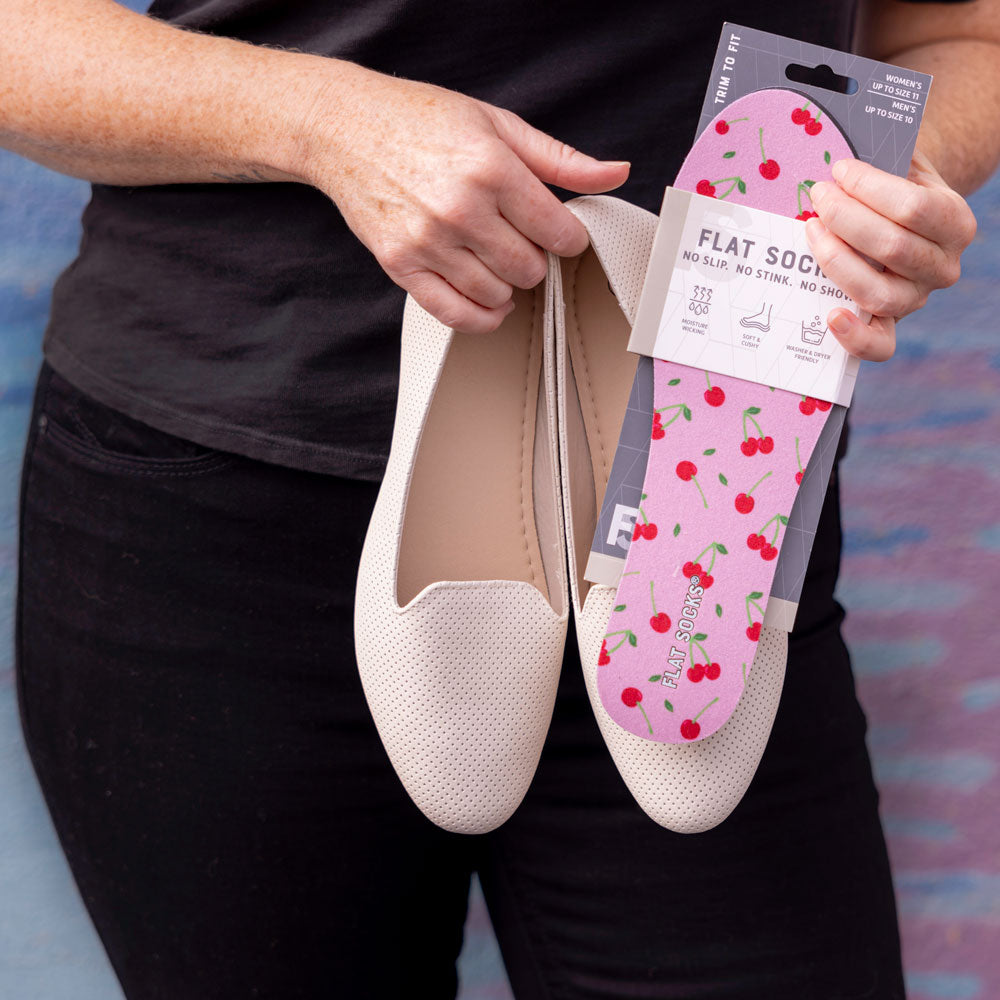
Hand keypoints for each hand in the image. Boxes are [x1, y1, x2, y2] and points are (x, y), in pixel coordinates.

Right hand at [299, 65, 629, 333]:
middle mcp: (460, 209)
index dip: (569, 238)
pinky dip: (481, 317)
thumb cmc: (420, 121)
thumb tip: (616, 173)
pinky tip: (489, 300)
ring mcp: (428, 242)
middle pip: (530, 269)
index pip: (558, 232)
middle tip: (521, 240)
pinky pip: (455, 314)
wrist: (346, 128)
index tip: (559, 233)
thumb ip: (560, 159)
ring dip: (508, 285)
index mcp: (491, 168)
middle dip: (536, 259)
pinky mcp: (401, 266)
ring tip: (497, 259)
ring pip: (497, 295)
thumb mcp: (498, 124)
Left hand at [803, 149, 976, 360]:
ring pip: (877, 292)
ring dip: (836, 262)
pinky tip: (829, 315)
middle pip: (891, 247)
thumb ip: (883, 158)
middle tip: (817, 196)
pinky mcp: (890, 324)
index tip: (838, 170)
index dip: (870, 188)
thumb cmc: (895, 190)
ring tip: (811, 232)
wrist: (905, 222)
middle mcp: (943, 267)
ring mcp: (916, 299)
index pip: (913, 207)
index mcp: (955, 223)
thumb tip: (839, 153)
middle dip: (845, 218)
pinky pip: (878, 345)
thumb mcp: (903, 166)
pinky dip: (853, 335)